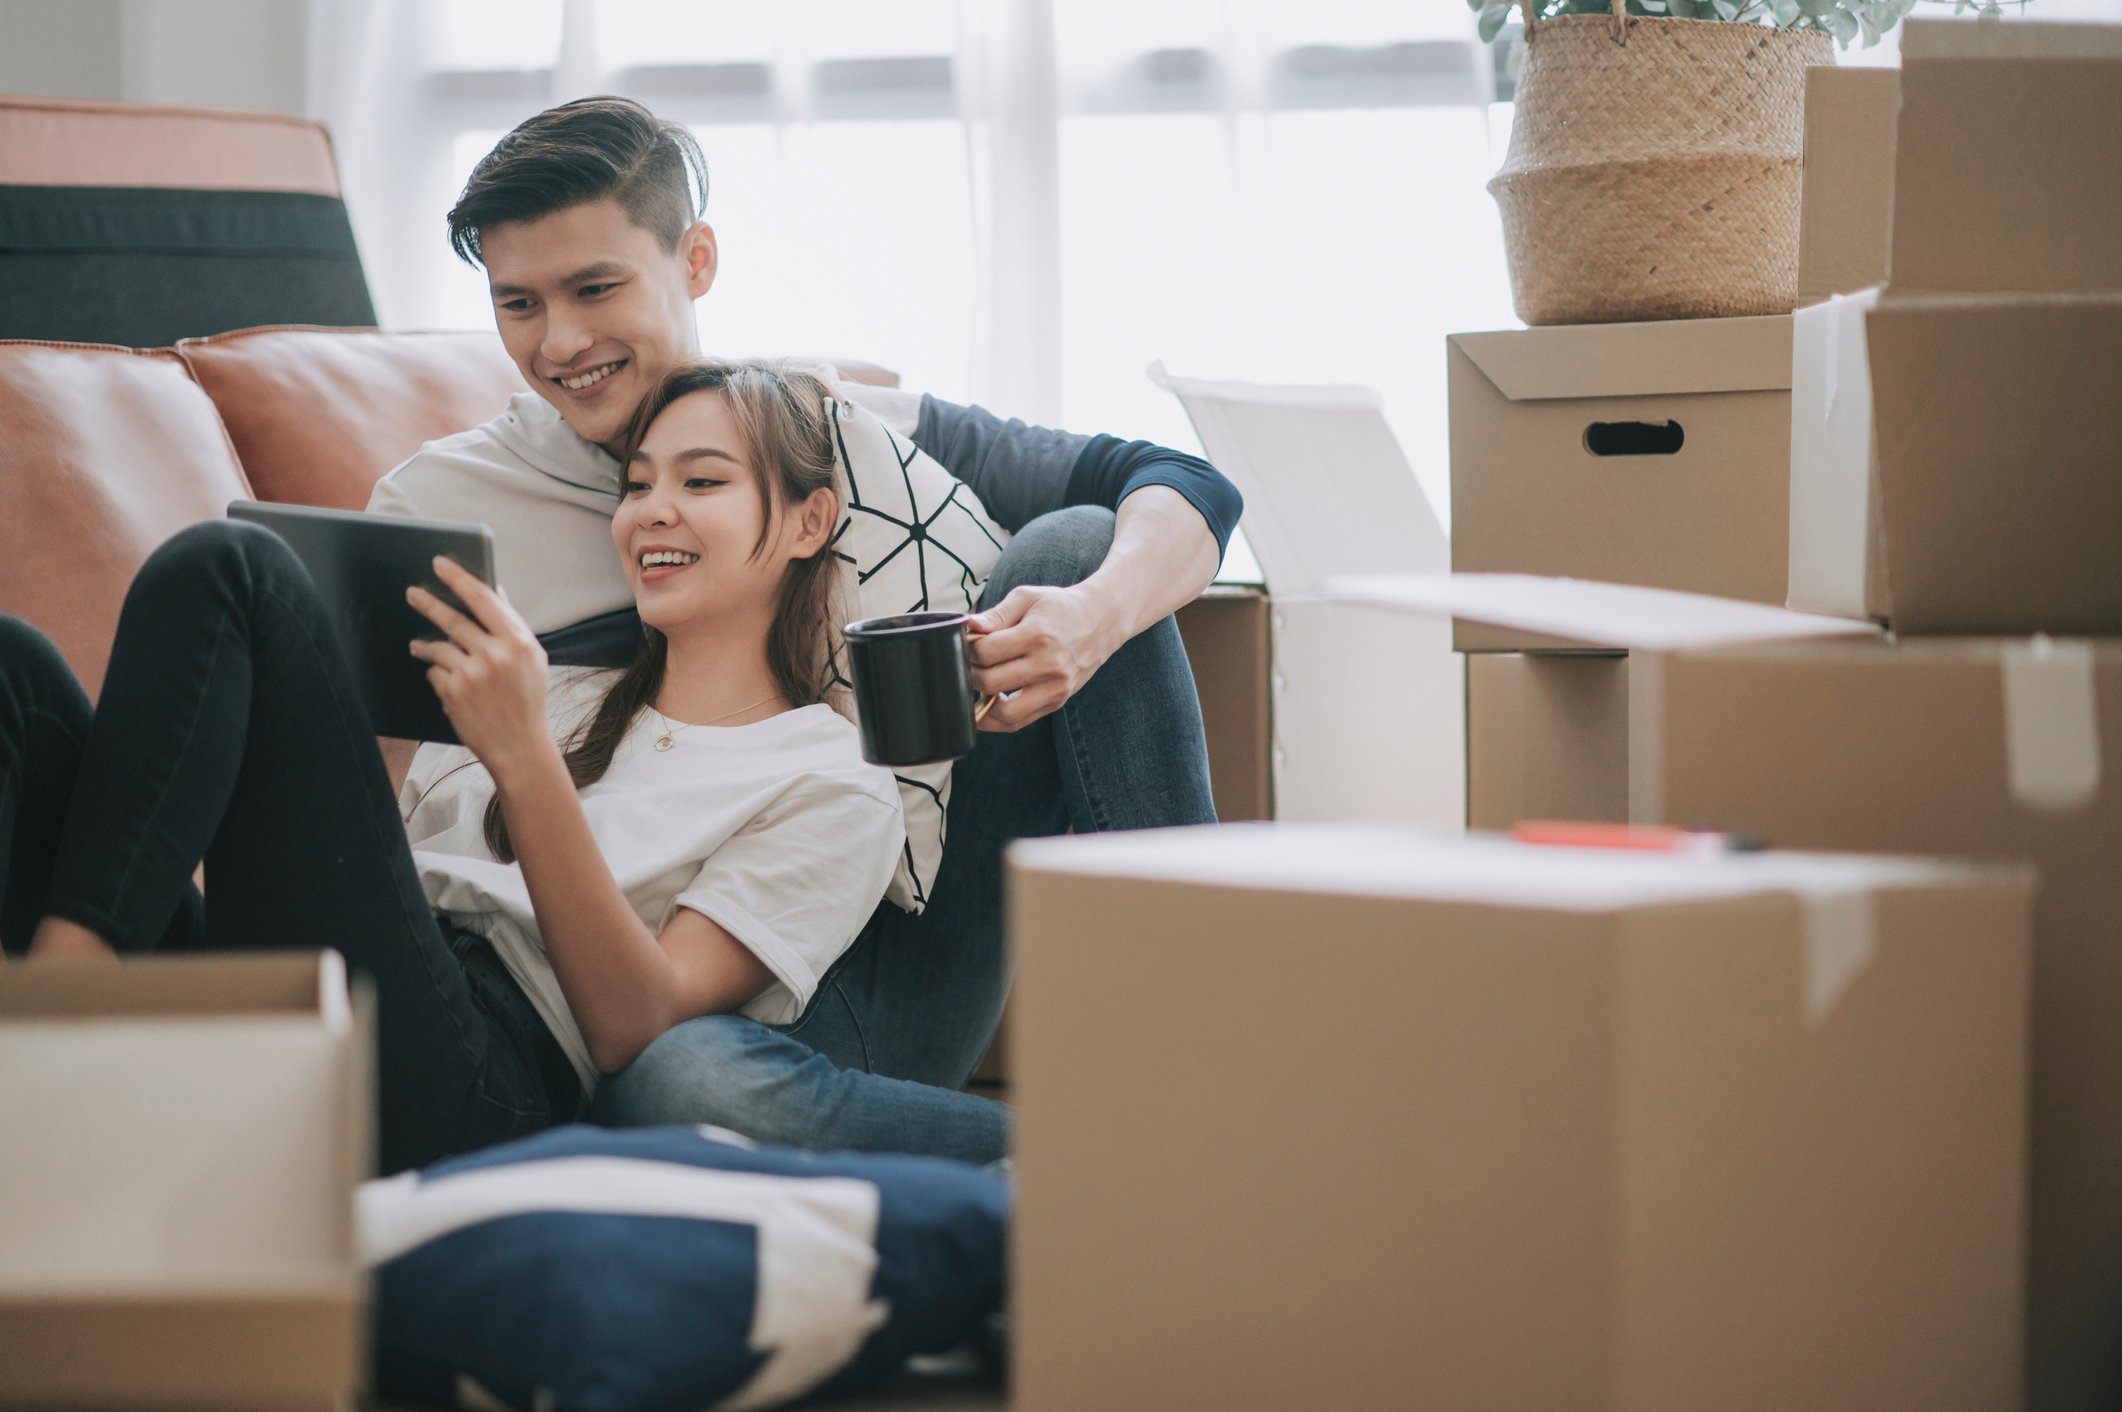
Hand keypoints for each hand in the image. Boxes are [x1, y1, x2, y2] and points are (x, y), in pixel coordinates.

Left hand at [407, 557, 552, 777]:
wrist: (520, 748)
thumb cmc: (527, 701)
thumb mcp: (532, 660)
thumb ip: (512, 627)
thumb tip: (495, 592)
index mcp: (518, 641)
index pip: (483, 598)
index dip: (459, 578)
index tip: (440, 564)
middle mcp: (494, 654)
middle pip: (452, 618)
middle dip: (429, 603)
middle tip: (412, 593)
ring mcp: (472, 674)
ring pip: (437, 646)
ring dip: (426, 645)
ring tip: (418, 645)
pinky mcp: (453, 693)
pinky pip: (435, 673)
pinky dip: (437, 675)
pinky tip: (448, 683)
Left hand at [966, 583, 1124, 731]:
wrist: (1101, 621)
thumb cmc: (1060, 607)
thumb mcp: (1027, 598)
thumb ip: (996, 614)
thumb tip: (969, 626)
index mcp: (1037, 635)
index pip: (986, 652)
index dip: (968, 649)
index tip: (969, 644)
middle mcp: (1048, 665)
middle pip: (990, 682)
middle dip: (971, 673)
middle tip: (972, 663)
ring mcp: (1055, 688)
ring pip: (1004, 713)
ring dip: (982, 702)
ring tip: (981, 685)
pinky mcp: (1057, 702)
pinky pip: (1019, 723)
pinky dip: (998, 719)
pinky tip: (991, 703)